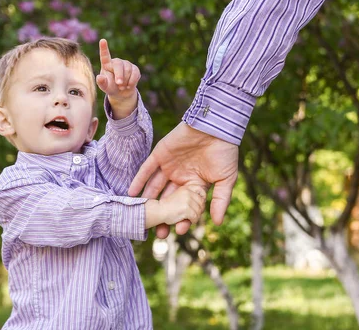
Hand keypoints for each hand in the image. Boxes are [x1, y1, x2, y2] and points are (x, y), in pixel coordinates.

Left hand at [96, 39, 140, 117]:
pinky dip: (132, 81)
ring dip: (125, 81)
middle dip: (119, 75)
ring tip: (121, 87)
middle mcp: (116, 62)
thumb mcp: (105, 86)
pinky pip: (135, 73)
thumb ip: (101, 82)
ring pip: (128, 70)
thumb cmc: (110, 87)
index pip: (105, 55)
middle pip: (119, 65)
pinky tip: (128, 86)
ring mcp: (126, 64)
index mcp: (106, 64)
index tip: (102, 40)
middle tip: (119, 84)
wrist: (122, 92)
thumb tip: (99, 77)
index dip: (103, 48)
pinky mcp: (135, 68)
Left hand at [129, 122, 238, 237]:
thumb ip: (220, 200)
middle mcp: (180, 177)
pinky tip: (132, 194)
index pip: (186, 205)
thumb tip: (217, 222)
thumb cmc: (224, 152)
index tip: (179, 230)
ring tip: (141, 216)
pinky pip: (147, 169)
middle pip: (168, 200)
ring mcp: (169, 166)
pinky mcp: (160, 154)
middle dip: (162, 215)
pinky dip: (139, 181)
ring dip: (148, 201)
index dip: (183, 217)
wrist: (216, 127)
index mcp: (195, 183)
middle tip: (157, 231)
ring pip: (155, 187)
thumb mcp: (226, 179)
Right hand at [159, 185, 205, 224]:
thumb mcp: (178, 198)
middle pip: (202, 202)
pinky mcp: (186, 208)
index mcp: (186, 187)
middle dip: (198, 210)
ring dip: (194, 217)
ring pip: (199, 211)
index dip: (201, 199)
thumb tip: (203, 208)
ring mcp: (187, 199)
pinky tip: (183, 221)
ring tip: (185, 218)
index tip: (197, 206)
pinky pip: (195, 217)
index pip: (201, 191)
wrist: (155, 211)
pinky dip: (191, 221)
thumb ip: (189, 200)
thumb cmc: (165, 207)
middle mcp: (188, 191)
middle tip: (190, 215)